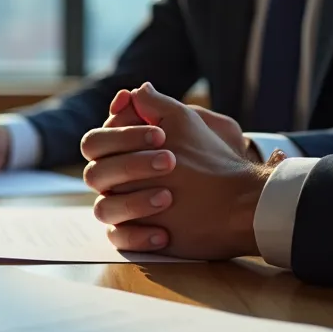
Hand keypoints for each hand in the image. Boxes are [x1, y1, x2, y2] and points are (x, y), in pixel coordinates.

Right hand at [81, 83, 268, 259]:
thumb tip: (135, 91)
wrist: (237, 196)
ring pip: (103, 209)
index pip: (97, 142)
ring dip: (133, 203)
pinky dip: (138, 237)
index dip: (122, 136)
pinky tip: (163, 233)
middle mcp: (116, 180)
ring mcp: (123, 208)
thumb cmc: (209, 156)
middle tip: (170, 161)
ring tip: (168, 198)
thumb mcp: (186, 124)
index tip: (159, 135)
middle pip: (95, 174)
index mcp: (121, 152)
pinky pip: (118, 239)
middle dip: (131, 166)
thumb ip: (157, 106)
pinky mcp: (135, 235)